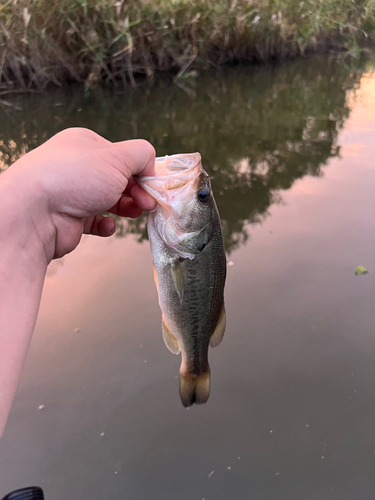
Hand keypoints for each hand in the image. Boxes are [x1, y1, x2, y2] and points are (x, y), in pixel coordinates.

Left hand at [5, 128, 155, 260]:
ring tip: (135, 214)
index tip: (152, 185)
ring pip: (109, 199)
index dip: (141, 170)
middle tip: (148, 204)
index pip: (122, 155)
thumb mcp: (118, 157)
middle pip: (118, 178)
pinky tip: (108, 226)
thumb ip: (142, 155)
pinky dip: (105, 224)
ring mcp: (72, 193)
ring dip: (126, 207)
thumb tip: (151, 166)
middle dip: (137, 191)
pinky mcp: (69, 218)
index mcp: (86, 144)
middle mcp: (78, 166)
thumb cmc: (77, 177)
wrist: (35, 212)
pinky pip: (94, 221)